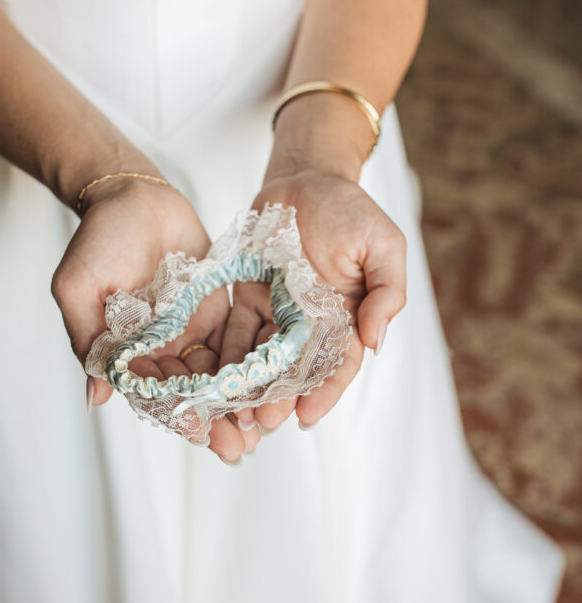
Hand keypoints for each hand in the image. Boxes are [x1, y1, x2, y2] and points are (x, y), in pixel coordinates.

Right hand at [51, 174, 259, 460]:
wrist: (133, 196)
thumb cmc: (98, 239)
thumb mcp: (78, 288)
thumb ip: (88, 339)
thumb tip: (97, 396)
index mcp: (129, 352)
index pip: (153, 393)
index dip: (177, 415)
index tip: (200, 435)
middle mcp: (161, 348)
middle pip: (190, 393)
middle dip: (215, 421)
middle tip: (240, 449)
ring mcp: (190, 329)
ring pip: (217, 375)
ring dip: (237, 402)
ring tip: (262, 428)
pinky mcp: (217, 308)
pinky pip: (237, 341)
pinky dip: (253, 364)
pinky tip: (274, 384)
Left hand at [220, 159, 406, 432]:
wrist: (306, 179)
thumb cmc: (351, 210)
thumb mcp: (384, 245)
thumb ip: (386, 292)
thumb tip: (376, 341)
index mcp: (347, 318)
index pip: (338, 365)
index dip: (324, 392)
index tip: (306, 416)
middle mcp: (311, 325)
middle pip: (296, 371)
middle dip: (280, 398)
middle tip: (263, 423)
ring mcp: (278, 313)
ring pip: (264, 359)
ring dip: (250, 387)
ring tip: (235, 412)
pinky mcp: (248, 298)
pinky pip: (236, 331)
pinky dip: (227, 355)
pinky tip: (215, 378)